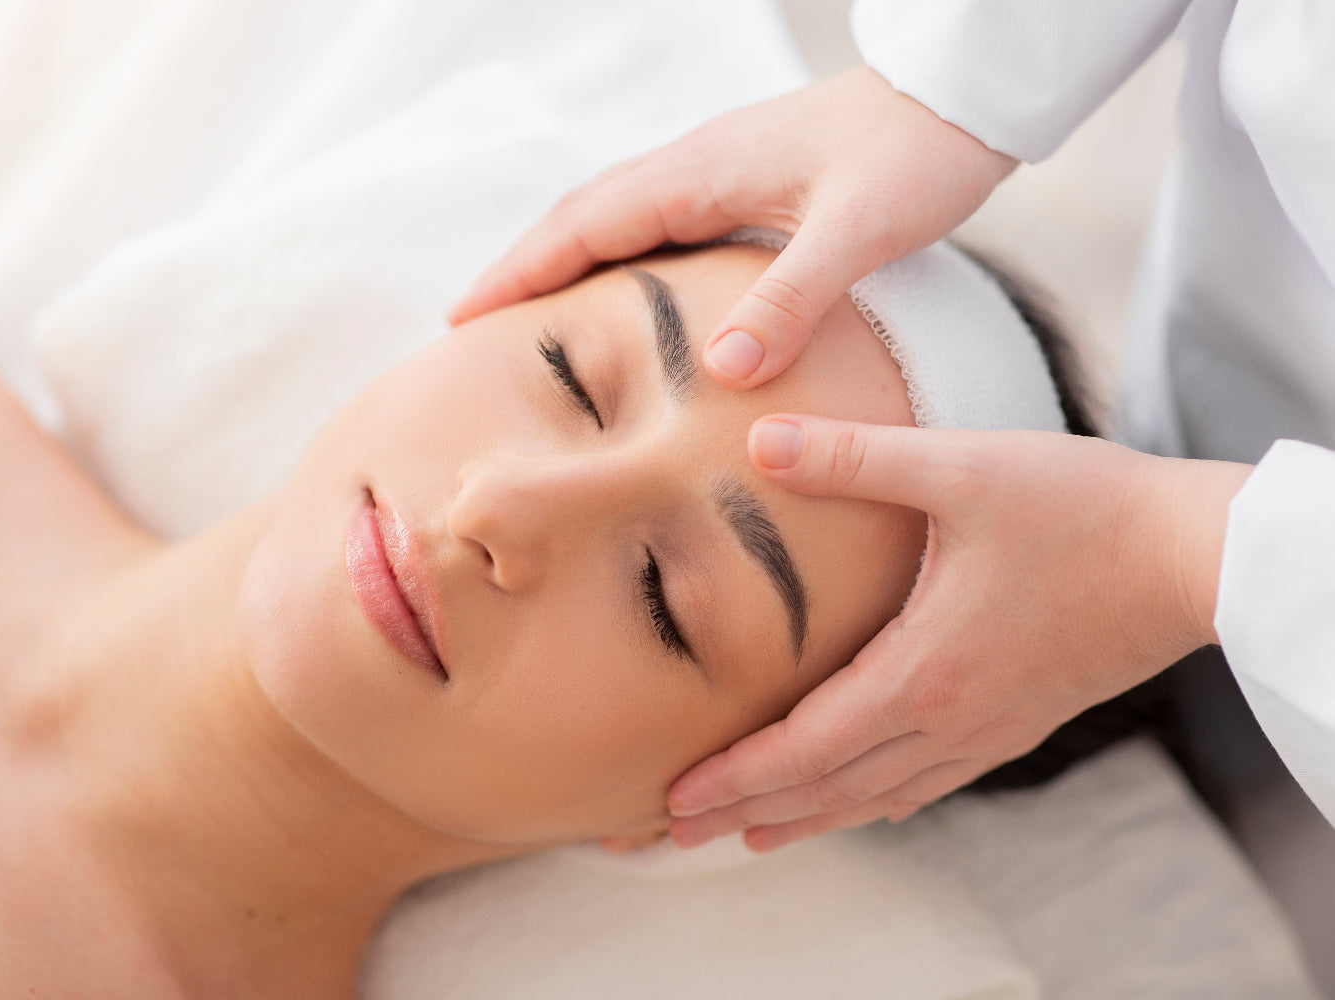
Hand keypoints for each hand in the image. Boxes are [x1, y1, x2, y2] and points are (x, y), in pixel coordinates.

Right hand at [449, 67, 1015, 388]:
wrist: (959, 97)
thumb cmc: (913, 155)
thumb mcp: (856, 232)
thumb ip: (789, 301)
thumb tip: (718, 374)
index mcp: (700, 172)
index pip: (583, 224)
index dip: (521, 272)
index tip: (463, 318)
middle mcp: (695, 167)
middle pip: (581, 218)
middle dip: (522, 268)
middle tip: (471, 326)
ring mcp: (717, 172)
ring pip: (615, 218)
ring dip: (563, 261)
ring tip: (527, 316)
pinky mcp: (744, 184)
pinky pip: (654, 223)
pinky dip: (615, 257)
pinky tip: (622, 295)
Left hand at [668, 416, 1251, 850]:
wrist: (1197, 557)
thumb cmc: (1085, 510)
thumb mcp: (962, 467)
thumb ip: (855, 457)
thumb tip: (760, 438)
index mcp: (923, 674)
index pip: (805, 748)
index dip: (735, 778)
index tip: (674, 801)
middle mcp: (950, 720)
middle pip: (827, 788)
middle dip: (746, 814)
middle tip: (676, 832)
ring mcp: (988, 730)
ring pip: (875, 795)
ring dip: (805, 817)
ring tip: (748, 836)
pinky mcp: (1018, 720)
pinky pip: (927, 781)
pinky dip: (873, 799)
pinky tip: (861, 804)